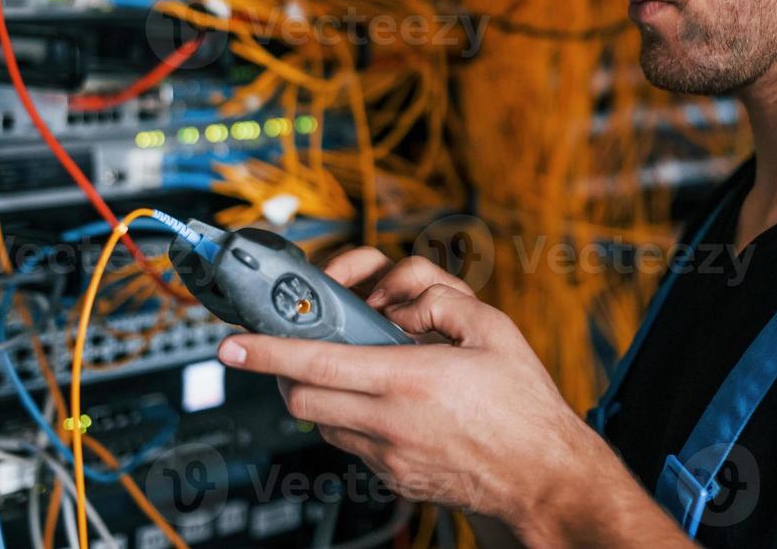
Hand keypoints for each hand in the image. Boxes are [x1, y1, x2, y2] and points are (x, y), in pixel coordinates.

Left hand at [215, 249, 614, 539]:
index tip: (232, 344)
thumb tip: (398, 300)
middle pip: (302, 399)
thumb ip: (439, 299)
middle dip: (287, 373)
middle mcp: (391, 422)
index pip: (316, 364)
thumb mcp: (494, 327)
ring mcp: (389, 457)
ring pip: (322, 423)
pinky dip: (351, 418)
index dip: (266, 352)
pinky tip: (385, 403)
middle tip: (298, 349)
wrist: (543, 476)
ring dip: (322, 394)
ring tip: (356, 371)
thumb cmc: (524, 404)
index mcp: (411, 379)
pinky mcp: (394, 478)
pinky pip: (351, 444)